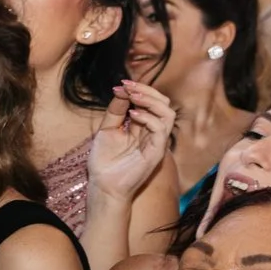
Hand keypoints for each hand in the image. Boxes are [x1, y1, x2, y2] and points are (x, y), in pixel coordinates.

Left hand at [86, 80, 175, 205]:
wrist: (103, 186)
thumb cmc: (105, 161)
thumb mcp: (107, 129)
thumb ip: (116, 110)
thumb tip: (121, 89)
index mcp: (143, 126)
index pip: (152, 102)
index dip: (140, 89)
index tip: (122, 83)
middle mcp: (153, 133)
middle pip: (164, 104)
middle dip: (147, 91)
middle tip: (128, 86)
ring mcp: (156, 143)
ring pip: (167, 114)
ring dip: (150, 101)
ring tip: (133, 97)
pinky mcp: (156, 153)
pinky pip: (161, 130)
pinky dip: (148, 118)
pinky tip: (132, 115)